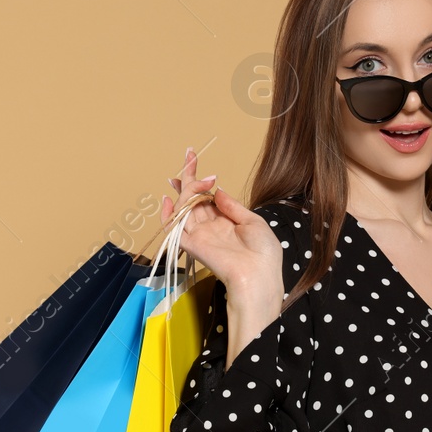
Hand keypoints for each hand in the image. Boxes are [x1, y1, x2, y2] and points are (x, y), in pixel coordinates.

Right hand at [160, 147, 282, 301]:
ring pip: (184, 209)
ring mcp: (200, 235)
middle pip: (193, 199)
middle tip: (189, 155)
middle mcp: (210, 227)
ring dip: (186, 190)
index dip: (199, 179)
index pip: (206, 197)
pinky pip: (173, 230)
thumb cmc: (263, 253)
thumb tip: (217, 190)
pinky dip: (168, 215)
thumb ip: (232, 205)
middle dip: (188, 176)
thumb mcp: (253, 221)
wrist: (259, 275)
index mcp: (225, 221)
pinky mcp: (192, 245)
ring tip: (194, 177)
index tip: (194, 158)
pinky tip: (168, 199)